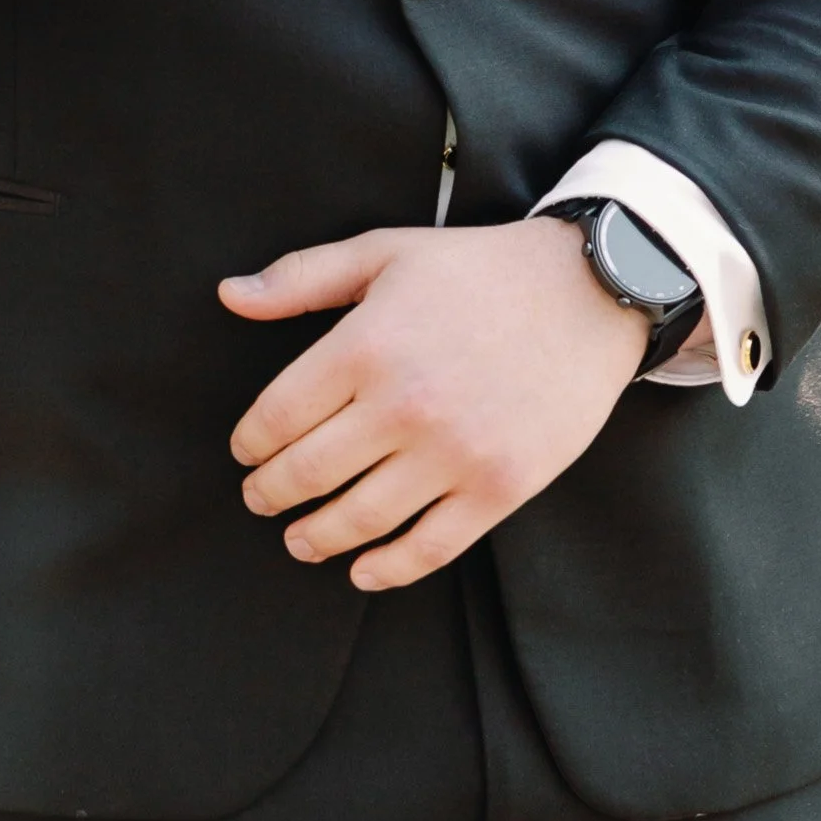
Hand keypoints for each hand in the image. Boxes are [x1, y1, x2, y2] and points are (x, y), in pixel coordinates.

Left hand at [221, 218, 648, 589]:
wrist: (590, 293)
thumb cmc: (480, 270)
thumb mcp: (386, 252)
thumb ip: (302, 277)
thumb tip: (230, 295)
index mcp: (367, 344)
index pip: (277, 416)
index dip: (250, 443)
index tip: (246, 451)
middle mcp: (404, 404)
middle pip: (306, 473)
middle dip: (270, 494)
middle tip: (261, 498)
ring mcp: (454, 452)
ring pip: (358, 519)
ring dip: (314, 538)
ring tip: (299, 539)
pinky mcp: (499, 487)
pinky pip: (428, 547)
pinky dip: (385, 569)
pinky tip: (362, 569)